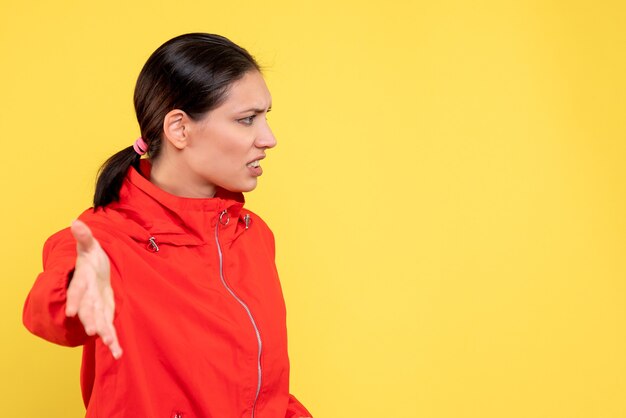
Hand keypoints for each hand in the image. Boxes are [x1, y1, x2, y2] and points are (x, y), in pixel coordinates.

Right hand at [65, 220, 122, 358]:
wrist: (93, 270)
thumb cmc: (91, 257)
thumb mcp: (90, 246)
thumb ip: (84, 237)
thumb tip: (75, 222)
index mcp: (82, 281)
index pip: (77, 291)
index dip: (75, 300)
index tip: (73, 311)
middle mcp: (87, 298)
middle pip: (88, 311)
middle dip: (91, 321)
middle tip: (94, 331)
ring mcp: (96, 308)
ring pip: (99, 323)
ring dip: (105, 335)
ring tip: (112, 348)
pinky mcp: (105, 314)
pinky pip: (108, 328)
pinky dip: (113, 341)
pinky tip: (118, 354)